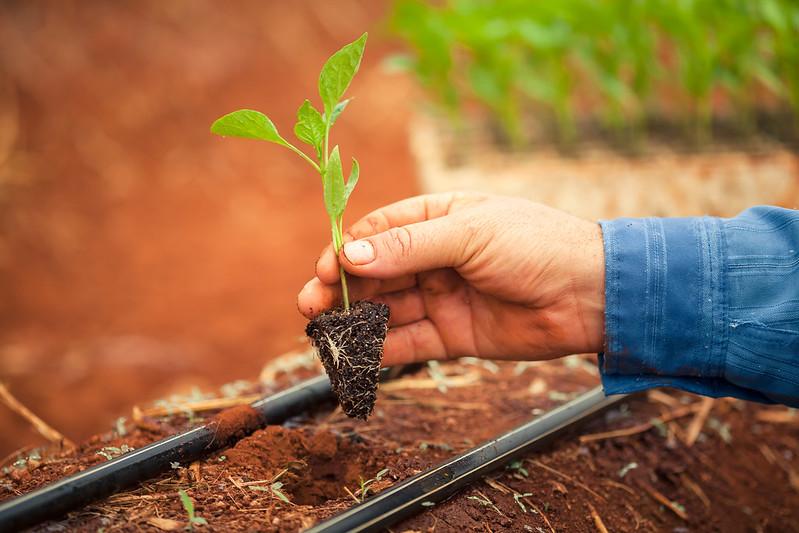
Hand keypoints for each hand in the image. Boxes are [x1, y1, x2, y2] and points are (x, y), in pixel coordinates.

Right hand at [298, 192, 604, 366]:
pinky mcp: (453, 335)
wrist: (591, 295)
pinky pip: (409, 342)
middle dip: (343, 288)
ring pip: (387, 309)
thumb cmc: (537, 246)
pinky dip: (381, 349)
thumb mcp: (470, 235)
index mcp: (439, 220)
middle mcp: (436, 258)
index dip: (348, 250)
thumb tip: (350, 254)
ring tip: (325, 333)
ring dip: (355, 321)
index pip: (379, 232)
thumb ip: (409, 247)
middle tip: (312, 305)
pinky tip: (356, 356)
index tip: (327, 268)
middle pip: (376, 273)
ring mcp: (443, 297)